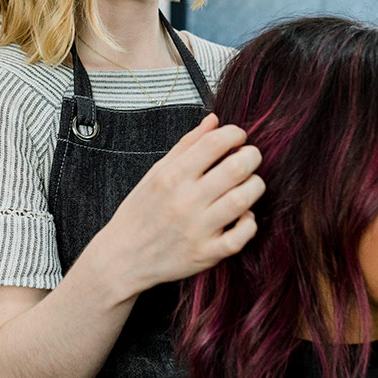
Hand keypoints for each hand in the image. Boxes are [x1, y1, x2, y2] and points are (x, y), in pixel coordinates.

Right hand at [104, 113, 264, 293]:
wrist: (122, 258)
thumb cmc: (140, 212)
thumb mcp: (156, 172)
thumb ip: (187, 145)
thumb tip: (213, 120)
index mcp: (172, 176)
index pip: (215, 143)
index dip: (235, 134)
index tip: (238, 137)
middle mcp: (185, 201)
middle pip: (237, 168)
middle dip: (252, 156)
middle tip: (250, 157)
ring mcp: (197, 229)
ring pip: (243, 200)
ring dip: (255, 186)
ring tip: (248, 184)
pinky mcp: (205, 254)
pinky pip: (241, 236)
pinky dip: (249, 223)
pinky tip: (243, 216)